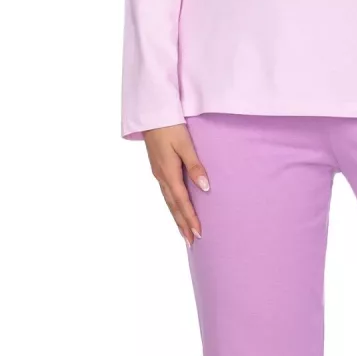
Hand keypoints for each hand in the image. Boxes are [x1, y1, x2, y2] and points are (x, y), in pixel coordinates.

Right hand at [143, 123, 209, 244]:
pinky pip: (166, 193)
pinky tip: (176, 208)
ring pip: (168, 201)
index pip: (182, 202)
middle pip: (173, 206)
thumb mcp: (184, 144)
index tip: (198, 234)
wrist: (151, 113)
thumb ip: (195, 165)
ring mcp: (158, 173)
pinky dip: (172, 205)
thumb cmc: (170, 126)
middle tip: (191, 242)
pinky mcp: (158, 168)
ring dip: (177, 218)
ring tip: (184, 232)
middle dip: (182, 224)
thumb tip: (205, 187)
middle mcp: (161, 176)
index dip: (190, 218)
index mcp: (168, 172)